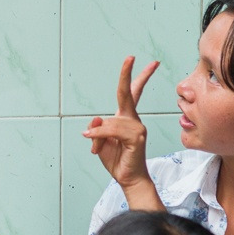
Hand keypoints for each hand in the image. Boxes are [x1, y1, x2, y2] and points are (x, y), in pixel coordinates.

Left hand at [83, 56, 160, 209]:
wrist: (127, 178)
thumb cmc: (116, 159)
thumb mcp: (99, 141)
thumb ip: (97, 128)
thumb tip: (97, 120)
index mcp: (125, 117)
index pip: (129, 92)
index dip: (131, 76)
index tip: (133, 59)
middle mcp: (133, 119)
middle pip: (129, 93)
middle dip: (130, 74)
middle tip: (130, 57)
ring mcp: (137, 127)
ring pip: (111, 121)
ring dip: (98, 135)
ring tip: (96, 148)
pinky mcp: (137, 137)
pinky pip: (113, 130)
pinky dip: (100, 136)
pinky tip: (95, 147)